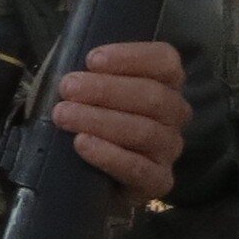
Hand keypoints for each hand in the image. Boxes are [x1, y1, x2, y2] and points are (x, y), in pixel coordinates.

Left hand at [51, 39, 189, 210]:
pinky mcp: (159, 181)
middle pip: (152, 95)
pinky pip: (139, 168)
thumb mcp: (89, 93)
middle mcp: (174, 114)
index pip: (164, 61)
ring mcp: (169, 149)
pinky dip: (109, 155)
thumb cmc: (91, 122)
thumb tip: (67, 70)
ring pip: (144, 131)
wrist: (91, 180)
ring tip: (63, 116)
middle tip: (67, 88)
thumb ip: (88, 77)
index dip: (130, 57)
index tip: (91, 60)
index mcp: (165, 83)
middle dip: (105, 89)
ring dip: (100, 120)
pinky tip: (82, 145)